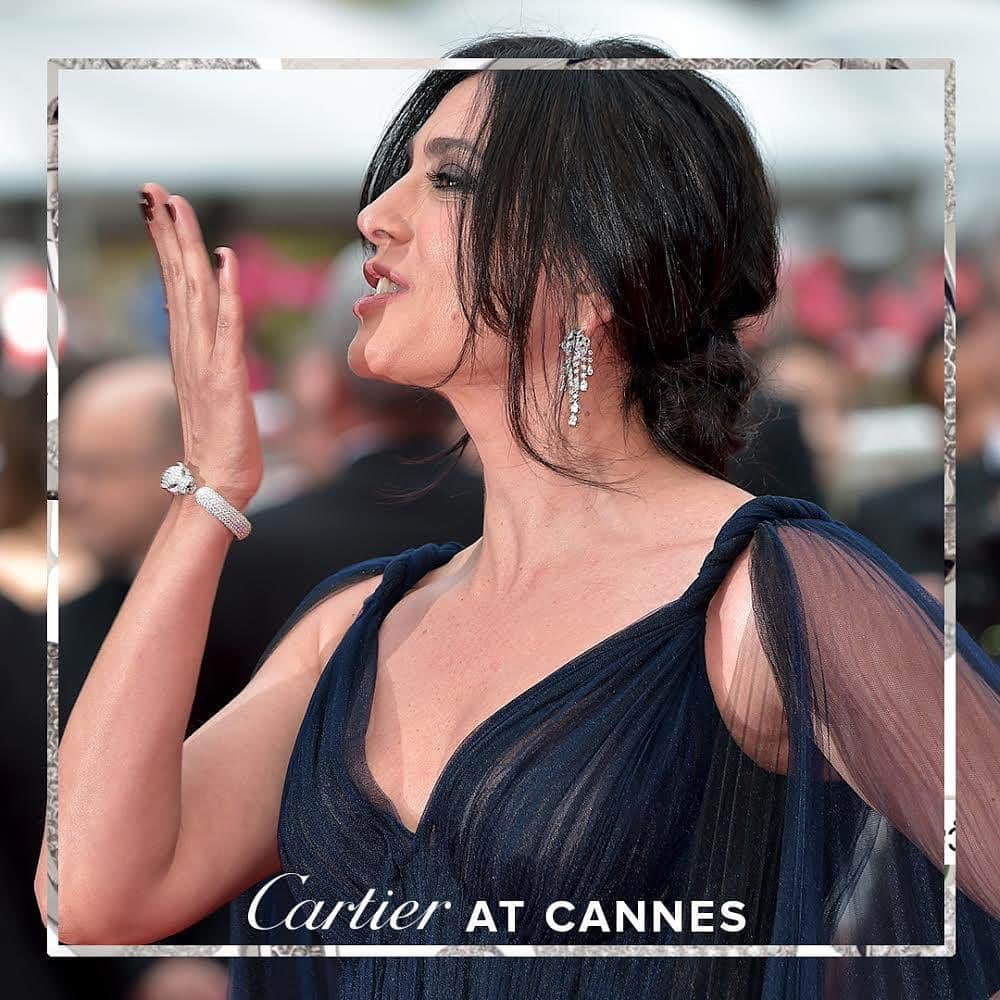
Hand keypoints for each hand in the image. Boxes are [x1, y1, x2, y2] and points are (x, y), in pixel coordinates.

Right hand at [139, 184, 262, 509]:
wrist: (219, 482)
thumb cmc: (221, 440)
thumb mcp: (213, 387)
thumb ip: (208, 354)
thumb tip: (202, 326)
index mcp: (187, 349)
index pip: (175, 286)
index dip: (167, 245)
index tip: (158, 207)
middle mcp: (189, 348)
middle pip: (177, 279)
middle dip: (167, 232)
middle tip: (154, 189)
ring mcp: (205, 361)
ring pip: (194, 292)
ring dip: (187, 247)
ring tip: (176, 207)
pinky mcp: (227, 377)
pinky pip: (229, 326)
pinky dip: (228, 291)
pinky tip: (225, 259)